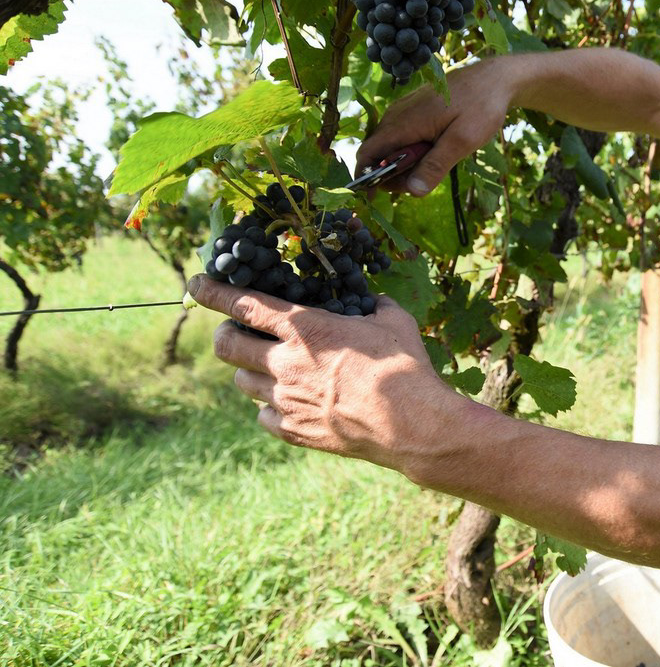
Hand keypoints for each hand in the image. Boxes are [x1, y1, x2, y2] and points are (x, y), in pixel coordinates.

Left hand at [186, 275, 456, 471]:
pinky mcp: (292, 430)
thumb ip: (374, 305)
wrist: (411, 424)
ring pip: (241, 381)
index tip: (195, 284)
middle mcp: (284, 362)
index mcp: (305, 327)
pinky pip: (262, 415)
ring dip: (250, 369)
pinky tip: (291, 401)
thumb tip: (372, 299)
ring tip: (272, 368)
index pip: (243, 303)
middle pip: (225, 344)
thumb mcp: (393, 321)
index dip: (212, 291)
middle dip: (224, 333)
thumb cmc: (404, 367)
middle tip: (238, 331)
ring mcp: (284, 399)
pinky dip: (270, 406)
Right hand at [357, 58, 514, 196]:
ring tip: (433, 168)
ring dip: (404, 164)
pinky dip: (412, 151)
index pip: (367, 153)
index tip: (377, 196)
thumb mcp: (462, 141)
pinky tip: (435, 153)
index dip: (366, 177)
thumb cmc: (480, 107)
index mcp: (402, 123)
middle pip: (378, 153)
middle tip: (420, 184)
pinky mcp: (416, 110)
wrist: (494, 78)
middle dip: (391, 175)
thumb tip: (413, 191)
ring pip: (392, 145)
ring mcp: (405, 111)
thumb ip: (436, 166)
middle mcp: (397, 115)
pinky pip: (404, 135)